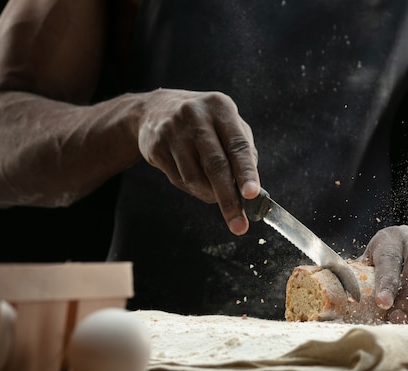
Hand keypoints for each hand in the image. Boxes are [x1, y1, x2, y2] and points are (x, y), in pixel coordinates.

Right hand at [137, 88, 259, 234]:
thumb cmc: (205, 123)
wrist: (155, 110)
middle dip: (229, 199)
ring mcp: (172, 131)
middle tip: (239, 225)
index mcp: (220, 107)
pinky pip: (179, 180)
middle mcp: (196, 116)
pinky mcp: (156, 147)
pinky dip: (194, 189)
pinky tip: (197, 181)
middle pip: (215, 165)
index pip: (237, 145)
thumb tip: (252, 190)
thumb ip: (244, 152)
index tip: (253, 195)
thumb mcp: (228, 125)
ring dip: (210, 195)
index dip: (246, 172)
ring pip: (195, 178)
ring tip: (216, 194)